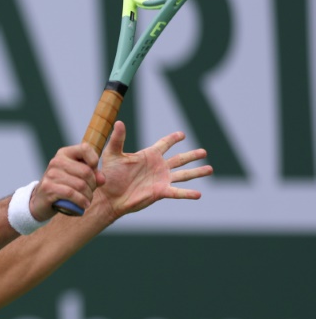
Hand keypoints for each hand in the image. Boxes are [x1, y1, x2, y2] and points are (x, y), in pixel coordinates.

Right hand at [30, 143, 106, 220]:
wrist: (40, 200)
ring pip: (80, 185)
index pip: (85, 148)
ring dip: (88, 196)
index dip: (94, 161)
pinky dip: (81, 201)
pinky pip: (71, 194)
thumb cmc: (62, 186)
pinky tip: (84, 205)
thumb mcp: (77, 176)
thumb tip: (102, 179)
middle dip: (93, 185)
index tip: (94, 173)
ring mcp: (51, 174)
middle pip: (86, 171)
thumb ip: (92, 175)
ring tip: (87, 200)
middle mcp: (57, 161)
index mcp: (65, 153)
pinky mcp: (48, 188)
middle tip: (91, 192)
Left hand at [96, 121, 212, 219]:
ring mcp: (161, 179)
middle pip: (179, 159)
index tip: (182, 134)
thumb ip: (118, 139)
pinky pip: (177, 192)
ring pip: (183, 174)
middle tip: (204, 151)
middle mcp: (157, 167)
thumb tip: (119, 122)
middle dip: (192, 155)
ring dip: (197, 172)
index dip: (173, 139)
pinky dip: (187, 193)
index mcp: (148, 155)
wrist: (109, 196)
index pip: (164, 144)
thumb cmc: (109, 175)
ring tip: (210, 169)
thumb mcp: (113, 154)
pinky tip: (199, 194)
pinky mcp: (160, 192)